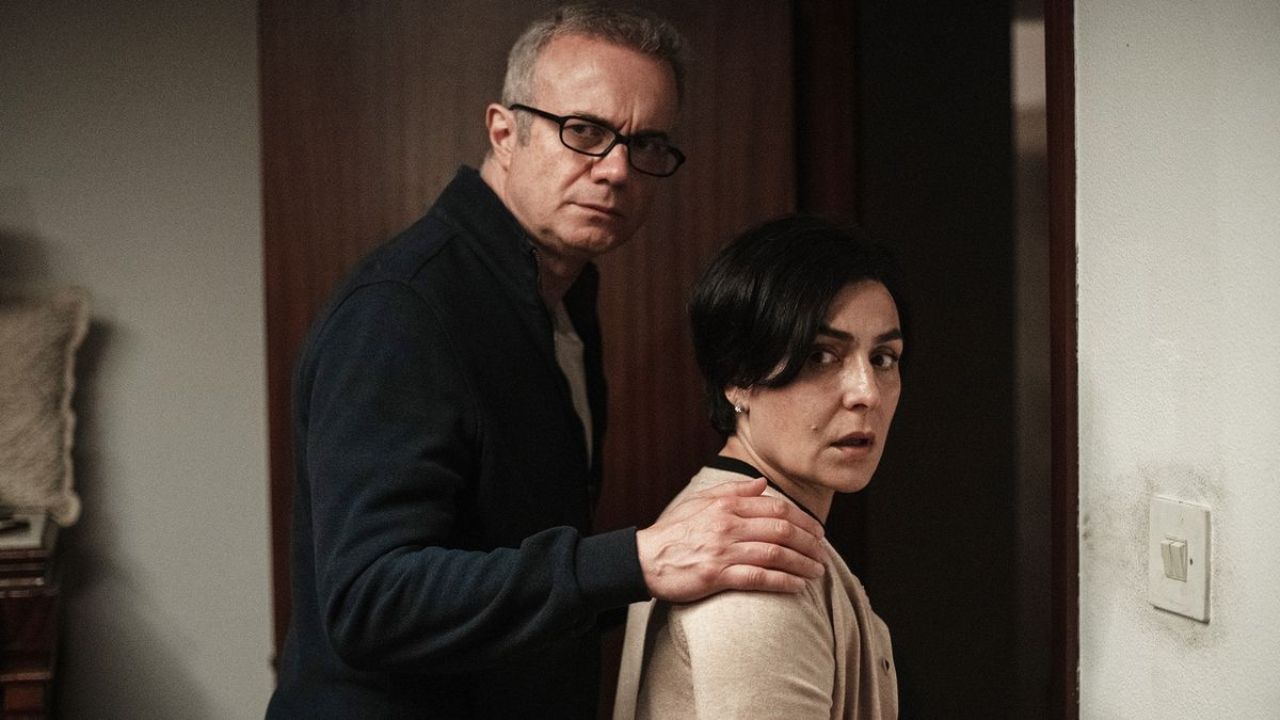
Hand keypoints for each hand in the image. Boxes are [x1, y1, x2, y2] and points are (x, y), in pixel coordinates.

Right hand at [635, 477, 826, 602]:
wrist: (644, 559)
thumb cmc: (674, 531)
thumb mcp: (700, 501)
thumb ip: (734, 492)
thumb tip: (763, 484)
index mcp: (726, 506)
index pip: (776, 508)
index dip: (803, 519)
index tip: (818, 532)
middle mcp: (728, 525)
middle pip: (781, 529)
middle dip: (809, 542)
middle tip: (824, 553)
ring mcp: (723, 551)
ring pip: (775, 553)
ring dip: (802, 563)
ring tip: (817, 572)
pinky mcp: (716, 575)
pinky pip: (758, 578)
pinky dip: (782, 582)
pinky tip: (798, 586)